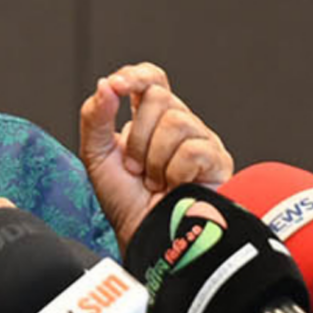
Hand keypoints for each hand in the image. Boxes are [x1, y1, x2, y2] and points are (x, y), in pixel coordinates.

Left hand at [79, 63, 232, 252]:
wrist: (144, 236)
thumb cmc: (124, 201)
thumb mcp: (97, 156)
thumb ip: (95, 117)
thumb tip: (105, 85)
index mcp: (148, 118)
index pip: (150, 77)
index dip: (135, 76)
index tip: (117, 87)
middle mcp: (177, 122)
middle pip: (158, 96)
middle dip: (137, 137)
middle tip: (136, 167)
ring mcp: (200, 139)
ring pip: (176, 121)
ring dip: (154, 159)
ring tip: (154, 181)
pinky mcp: (217, 160)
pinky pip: (193, 149)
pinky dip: (173, 172)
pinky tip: (174, 186)